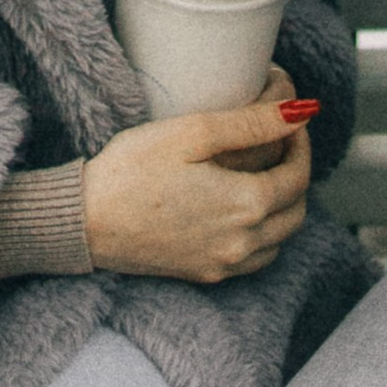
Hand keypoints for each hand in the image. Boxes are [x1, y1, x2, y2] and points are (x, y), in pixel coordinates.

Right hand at [80, 75, 312, 283]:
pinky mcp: (204, 274)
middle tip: (279, 139)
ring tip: (263, 169)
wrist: (86, 222)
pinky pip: (256, 258)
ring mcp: (224, 264)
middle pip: (296, 209)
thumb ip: (252, 122)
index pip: (299, 175)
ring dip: (283, 204)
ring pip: (280, 237)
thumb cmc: (133, 169)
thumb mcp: (193, 131)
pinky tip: (241, 207)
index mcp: (245, 205)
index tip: (288, 117)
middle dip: (296, 170)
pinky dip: (263, 233)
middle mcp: (242, 243)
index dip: (300, 141)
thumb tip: (300, 112)